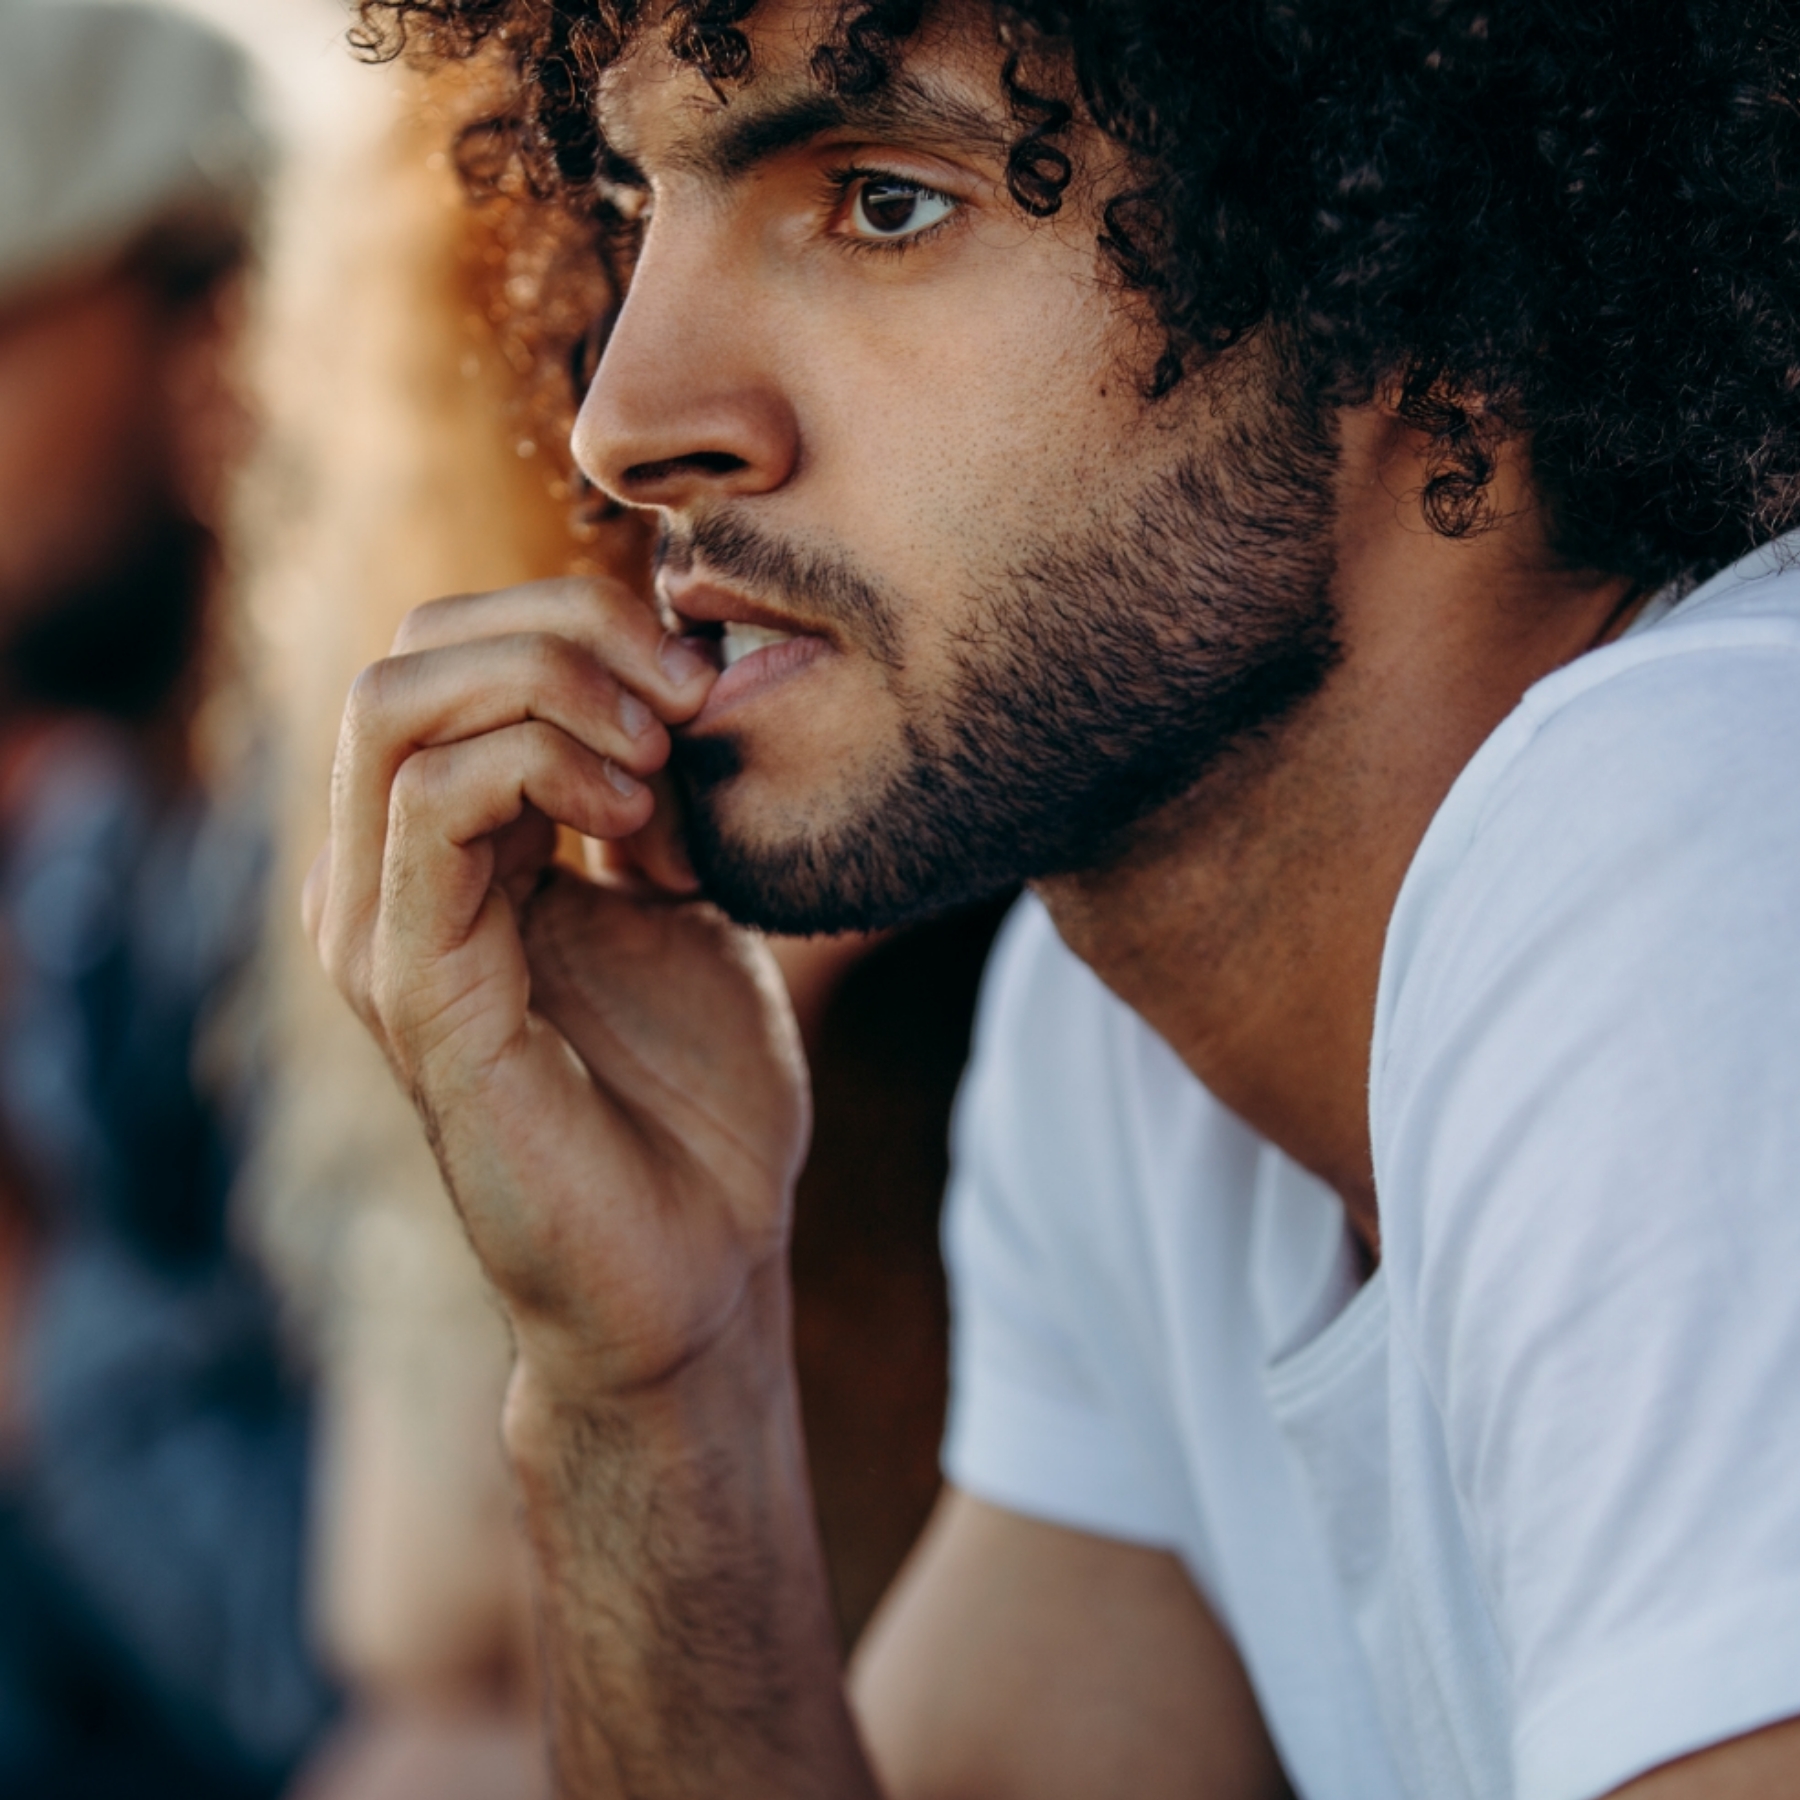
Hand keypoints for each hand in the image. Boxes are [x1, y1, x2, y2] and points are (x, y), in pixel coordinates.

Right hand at [305, 577, 811, 1395]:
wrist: (703, 1260)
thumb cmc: (698, 1095)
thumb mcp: (684, 901)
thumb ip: (652, 790)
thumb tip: (663, 675)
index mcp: (445, 852)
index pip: (452, 651)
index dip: (579, 621)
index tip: (705, 680)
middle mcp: (386, 879)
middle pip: (414, 651)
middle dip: (568, 631)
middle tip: (688, 695)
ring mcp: (380, 934)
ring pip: (399, 704)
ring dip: (557, 690)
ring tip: (662, 761)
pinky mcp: (408, 992)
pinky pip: (429, 805)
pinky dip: (543, 765)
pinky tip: (634, 823)